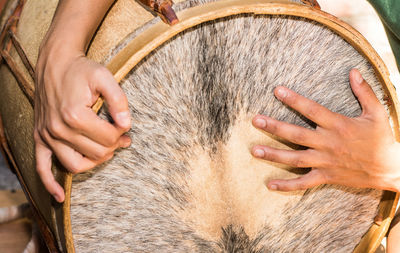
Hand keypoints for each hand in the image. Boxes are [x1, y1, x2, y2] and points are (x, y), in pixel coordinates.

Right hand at [34, 47, 130, 201]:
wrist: (55, 63)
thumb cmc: (81, 70)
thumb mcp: (104, 77)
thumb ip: (119, 100)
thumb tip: (127, 123)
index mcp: (74, 115)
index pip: (108, 139)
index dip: (122, 133)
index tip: (125, 124)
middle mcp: (58, 129)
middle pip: (95, 153)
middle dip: (113, 146)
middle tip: (122, 136)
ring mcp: (46, 136)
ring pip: (75, 165)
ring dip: (95, 161)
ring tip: (107, 150)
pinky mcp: (39, 138)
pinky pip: (41, 167)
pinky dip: (50, 184)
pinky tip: (59, 198)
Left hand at [251, 69, 399, 191]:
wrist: (392, 169)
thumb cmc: (382, 139)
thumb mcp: (376, 112)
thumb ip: (364, 92)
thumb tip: (353, 71)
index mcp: (338, 125)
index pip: (311, 109)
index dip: (293, 99)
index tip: (277, 90)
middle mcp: (328, 143)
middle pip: (296, 134)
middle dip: (274, 126)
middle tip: (255, 120)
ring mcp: (325, 162)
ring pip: (295, 158)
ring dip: (274, 154)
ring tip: (254, 150)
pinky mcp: (326, 176)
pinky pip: (304, 183)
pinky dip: (287, 185)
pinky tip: (270, 184)